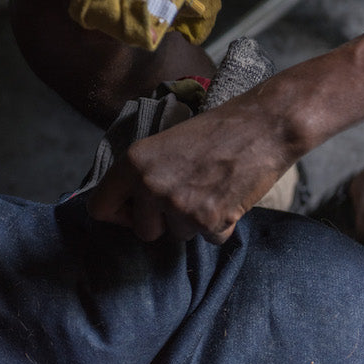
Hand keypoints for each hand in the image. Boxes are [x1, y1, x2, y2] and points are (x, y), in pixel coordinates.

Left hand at [86, 94, 293, 243]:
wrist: (264, 124)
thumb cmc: (218, 131)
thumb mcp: (165, 145)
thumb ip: (142, 175)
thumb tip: (128, 208)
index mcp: (132, 162)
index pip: (99, 208)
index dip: (120, 214)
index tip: (138, 210)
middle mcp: (149, 185)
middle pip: (143, 232)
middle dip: (165, 223)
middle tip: (188, 195)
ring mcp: (178, 205)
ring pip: (179, 237)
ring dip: (196, 222)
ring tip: (213, 187)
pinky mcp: (208, 220)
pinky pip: (210, 239)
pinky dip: (222, 225)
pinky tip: (230, 196)